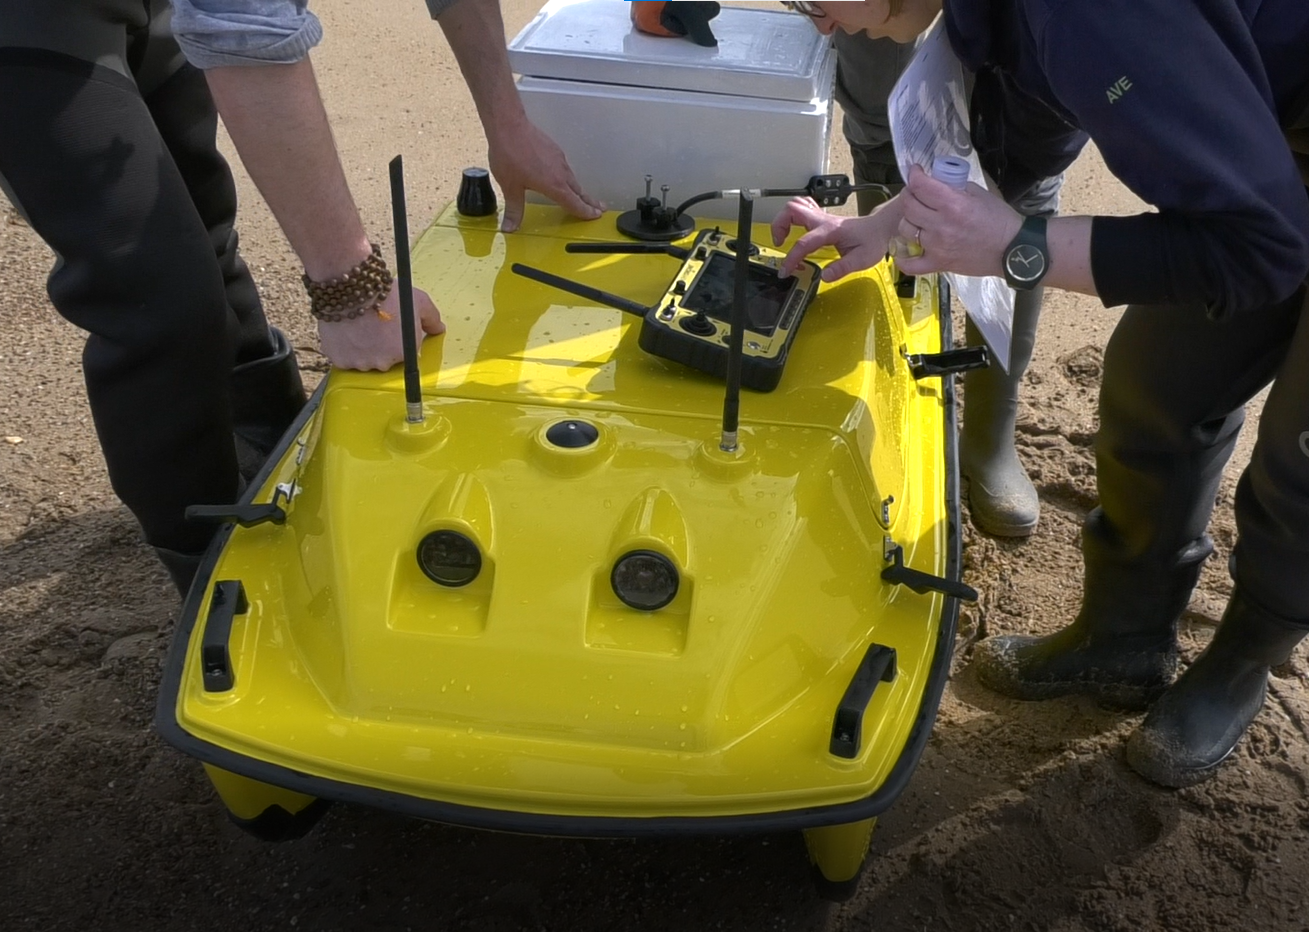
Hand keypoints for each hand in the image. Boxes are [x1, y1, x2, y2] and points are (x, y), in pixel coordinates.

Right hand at [316, 285, 444, 370]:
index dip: (398, 342)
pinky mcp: (340, 360)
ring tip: (358, 328)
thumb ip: (431, 318)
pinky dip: (343, 349)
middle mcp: (384, 363)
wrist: (351, 286)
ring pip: (362, 361)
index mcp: (406, 353)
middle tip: (374, 326)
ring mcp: (361, 363)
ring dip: (361, 349)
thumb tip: (438, 328)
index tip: (391, 331)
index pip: (405, 356)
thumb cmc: (385, 293)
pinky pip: (343, 359)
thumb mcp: (418, 301)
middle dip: (380, 347)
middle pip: (383, 361)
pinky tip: (346, 332)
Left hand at [487, 115, 603, 232]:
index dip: (586, 212)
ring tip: (581, 196)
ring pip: (573, 179)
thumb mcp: (510, 187)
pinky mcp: (554, 150)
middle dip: (590, 201)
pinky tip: (560, 177)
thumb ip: (514, 209)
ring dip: (579, 189)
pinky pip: (565, 167)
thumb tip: (510, 227)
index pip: (575, 203)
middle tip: (600, 208)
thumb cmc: (510, 154)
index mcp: (554, 185)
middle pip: (579, 191)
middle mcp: (561, 173)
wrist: (509, 126)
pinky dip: (567, 176)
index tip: (595, 216)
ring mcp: (559, 159)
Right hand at [770, 196, 902, 281]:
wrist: (882, 227)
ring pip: (794, 206)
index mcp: (830, 230)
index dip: (791, 258)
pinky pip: (802, 208)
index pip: (804, 242)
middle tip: (779, 244)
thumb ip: (843, 267)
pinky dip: (792, 217)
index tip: (785, 271)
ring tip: (782, 237)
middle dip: (778, 226)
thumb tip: (824, 276)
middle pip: (792, 210)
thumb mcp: (862, 259)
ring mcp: (821, 217)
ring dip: (783, 219)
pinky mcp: (822, 218)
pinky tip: (793, 230)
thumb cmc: (873, 241)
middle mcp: (823, 220)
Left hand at [894, 165, 1022, 277]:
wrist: (1011, 249)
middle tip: (915, 193)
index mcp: (953, 204)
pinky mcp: (938, 264)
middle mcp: (941, 225)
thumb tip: (937, 182)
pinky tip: (906, 249)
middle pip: (908, 206)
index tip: (916, 172)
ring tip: (916, 218)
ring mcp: (937, 247)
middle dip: (909, 195)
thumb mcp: (979, 194)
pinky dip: (903, 258)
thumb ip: (955, 187)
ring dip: (908, 221)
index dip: (914, 175)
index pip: (920, 186)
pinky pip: (910, 265)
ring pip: (905, 230)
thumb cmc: (999, 220)